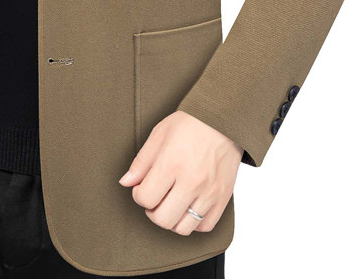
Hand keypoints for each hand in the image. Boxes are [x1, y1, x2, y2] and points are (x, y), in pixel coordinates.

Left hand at [118, 110, 243, 234]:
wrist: (222, 121)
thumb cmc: (189, 124)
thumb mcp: (159, 135)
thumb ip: (141, 162)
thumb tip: (126, 182)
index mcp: (171, 164)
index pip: (146, 198)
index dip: (138, 195)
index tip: (141, 187)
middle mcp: (191, 181)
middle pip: (163, 219)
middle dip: (152, 211)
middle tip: (154, 198)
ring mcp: (209, 192)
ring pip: (183, 228)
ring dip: (172, 219)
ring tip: (170, 203)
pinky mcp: (223, 198)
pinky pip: (205, 226)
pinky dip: (193, 222)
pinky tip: (188, 206)